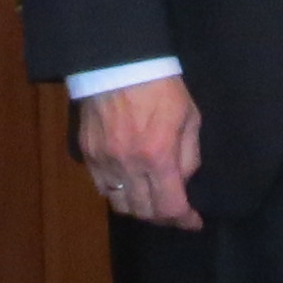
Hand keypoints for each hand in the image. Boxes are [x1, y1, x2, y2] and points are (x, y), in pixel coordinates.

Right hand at [77, 74, 203, 229]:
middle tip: (174, 210)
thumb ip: (189, 155)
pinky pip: (102, 188)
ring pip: (120, 205)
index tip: (193, 221)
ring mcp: (105, 161)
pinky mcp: (88, 153)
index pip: (170, 207)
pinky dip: (117, 194)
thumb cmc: (161, 86)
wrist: (118, 61)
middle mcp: (129, 165)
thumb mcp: (189, 116)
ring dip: (139, 208)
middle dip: (164, 217)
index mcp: (158, 156)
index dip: (184, 220)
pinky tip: (128, 185)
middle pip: (144, 212)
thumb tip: (184, 182)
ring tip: (150, 201)